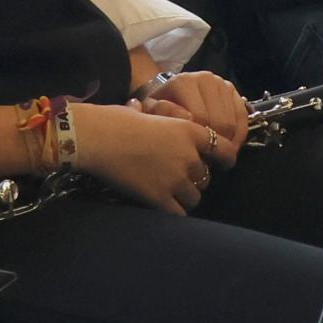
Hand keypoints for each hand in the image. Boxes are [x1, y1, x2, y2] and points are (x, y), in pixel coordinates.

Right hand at [71, 100, 223, 214]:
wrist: (96, 138)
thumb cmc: (115, 120)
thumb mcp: (146, 112)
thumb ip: (157, 118)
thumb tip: (141, 109)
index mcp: (189, 131)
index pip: (225, 150)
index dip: (224, 159)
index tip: (220, 164)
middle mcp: (188, 156)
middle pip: (206, 177)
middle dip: (194, 178)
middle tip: (177, 177)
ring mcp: (176, 179)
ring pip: (195, 197)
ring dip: (184, 196)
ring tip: (168, 192)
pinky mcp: (160, 198)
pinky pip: (179, 213)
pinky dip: (172, 211)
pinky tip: (160, 204)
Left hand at [138, 69, 250, 161]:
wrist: (169, 93)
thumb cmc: (160, 107)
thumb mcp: (152, 111)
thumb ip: (162, 113)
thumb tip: (188, 118)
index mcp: (185, 82)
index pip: (200, 117)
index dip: (200, 141)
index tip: (196, 157)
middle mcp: (206, 79)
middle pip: (220, 121)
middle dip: (216, 144)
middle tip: (210, 159)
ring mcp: (222, 83)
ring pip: (233, 121)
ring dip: (229, 142)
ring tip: (218, 154)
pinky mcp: (233, 90)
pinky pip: (243, 116)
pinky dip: (240, 134)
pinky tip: (231, 145)